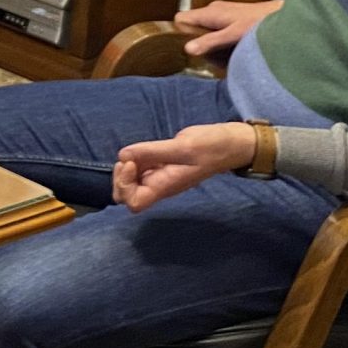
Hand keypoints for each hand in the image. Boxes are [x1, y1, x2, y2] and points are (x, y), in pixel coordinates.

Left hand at [112, 122, 256, 212]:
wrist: (227, 144)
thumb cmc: (210, 147)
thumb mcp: (182, 146)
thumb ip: (151, 152)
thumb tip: (123, 156)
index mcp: (164, 187)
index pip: (134, 203)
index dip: (125, 186)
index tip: (131, 164)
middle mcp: (158, 186)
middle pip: (126, 196)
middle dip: (120, 179)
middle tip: (129, 159)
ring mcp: (158, 177)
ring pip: (129, 183)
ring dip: (125, 169)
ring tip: (135, 154)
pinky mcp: (159, 166)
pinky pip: (138, 171)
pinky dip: (133, 162)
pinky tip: (141, 151)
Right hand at [173, 0, 283, 57]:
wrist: (284, 17)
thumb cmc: (261, 22)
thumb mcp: (233, 35)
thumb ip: (210, 42)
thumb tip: (188, 49)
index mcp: (210, 12)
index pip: (180, 19)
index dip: (179, 33)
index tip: (186, 48)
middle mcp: (214, 10)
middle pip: (192, 26)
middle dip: (196, 41)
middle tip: (205, 55)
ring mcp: (223, 13)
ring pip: (204, 29)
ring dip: (209, 42)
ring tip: (220, 53)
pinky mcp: (232, 18)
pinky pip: (216, 30)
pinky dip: (219, 40)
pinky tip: (230, 48)